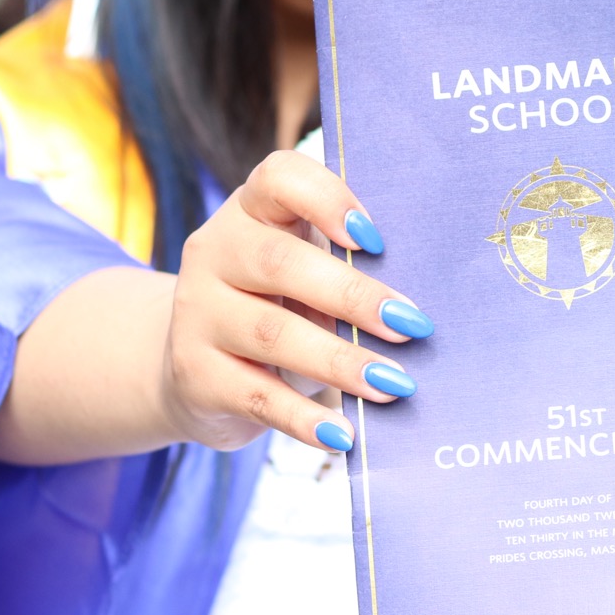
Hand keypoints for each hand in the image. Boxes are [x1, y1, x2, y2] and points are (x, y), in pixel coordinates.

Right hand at [164, 150, 430, 454]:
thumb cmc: (278, 305)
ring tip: (394, 384)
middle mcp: (215, 251)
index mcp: (252, 210)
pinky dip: (305, 419)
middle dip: (354, 295)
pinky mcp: (195, 374)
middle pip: (282, 263)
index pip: (279, 178)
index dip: (328, 200)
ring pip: (271, 334)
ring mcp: (198, 313)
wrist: (191, 365)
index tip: (376, 239)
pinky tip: (345, 435)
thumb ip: (349, 267)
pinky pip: (256, 396)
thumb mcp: (303, 272)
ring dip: (340, 361)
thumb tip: (422, 306)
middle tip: (413, 326)